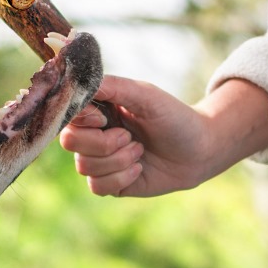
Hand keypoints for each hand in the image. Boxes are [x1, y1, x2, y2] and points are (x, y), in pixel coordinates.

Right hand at [59, 76, 267, 197]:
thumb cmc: (174, 118)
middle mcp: (94, 134)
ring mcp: (100, 160)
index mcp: (98, 109)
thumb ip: (113, 86)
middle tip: (129, 137)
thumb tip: (79, 80)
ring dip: (118, 160)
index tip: (105, 118)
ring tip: (140, 151)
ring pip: (85, 166)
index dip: (83, 119)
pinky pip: (97, 186)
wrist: (199, 151)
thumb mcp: (146, 95)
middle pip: (69, 141)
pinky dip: (121, 178)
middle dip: (102, 143)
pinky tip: (139, 169)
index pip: (68, 114)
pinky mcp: (110, 183)